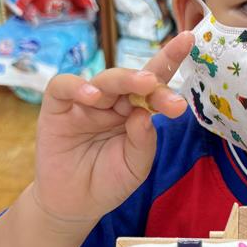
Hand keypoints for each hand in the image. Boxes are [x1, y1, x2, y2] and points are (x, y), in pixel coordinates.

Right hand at [32, 33, 193, 222]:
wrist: (74, 205)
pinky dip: (77, 86)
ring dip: (122, 79)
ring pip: (104, 80)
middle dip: (149, 79)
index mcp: (136, 111)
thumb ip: (143, 142)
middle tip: (158, 84)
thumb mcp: (135, 166)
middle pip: (132, 79)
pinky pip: (63, 86)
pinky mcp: (57, 107)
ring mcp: (84, 102)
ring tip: (141, 84)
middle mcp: (113, 102)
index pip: (154, 84)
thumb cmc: (108, 181)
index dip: (170, 60)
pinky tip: (93, 96)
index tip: (189, 41)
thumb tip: (145, 114)